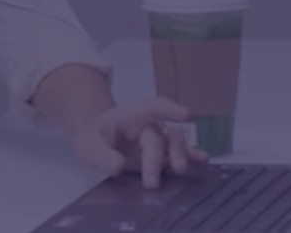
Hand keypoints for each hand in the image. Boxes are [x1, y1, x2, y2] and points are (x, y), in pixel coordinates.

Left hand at [68, 97, 209, 187]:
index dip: (170, 110)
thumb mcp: (88, 145)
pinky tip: (202, 162)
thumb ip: (101, 155)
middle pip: (160, 137)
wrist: (95, 142)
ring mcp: (159, 140)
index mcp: (132, 115)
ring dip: (179, 157)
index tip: (185, 115)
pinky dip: (192, 158)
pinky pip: (180, 154)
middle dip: (157, 159)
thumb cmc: (93, 138)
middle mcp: (150, 125)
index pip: (153, 107)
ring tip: (179, 171)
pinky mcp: (163, 154)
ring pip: (174, 144)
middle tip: (151, 182)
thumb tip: (119, 166)